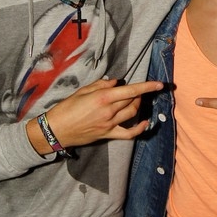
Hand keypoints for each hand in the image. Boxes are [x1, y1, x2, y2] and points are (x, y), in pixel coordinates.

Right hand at [28, 78, 162, 153]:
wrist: (56, 130)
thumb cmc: (66, 108)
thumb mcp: (82, 91)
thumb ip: (100, 85)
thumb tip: (116, 82)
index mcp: (102, 98)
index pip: (130, 91)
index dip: (147, 87)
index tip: (159, 84)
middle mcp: (108, 111)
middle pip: (132, 101)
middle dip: (140, 94)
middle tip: (139, 89)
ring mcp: (109, 124)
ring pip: (132, 113)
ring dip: (137, 105)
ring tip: (136, 99)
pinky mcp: (108, 134)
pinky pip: (128, 133)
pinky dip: (139, 128)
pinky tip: (145, 123)